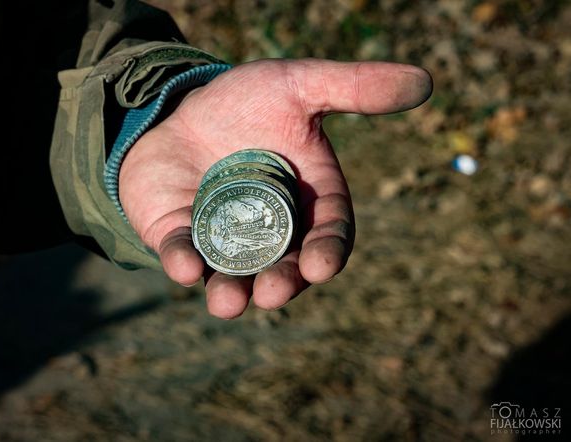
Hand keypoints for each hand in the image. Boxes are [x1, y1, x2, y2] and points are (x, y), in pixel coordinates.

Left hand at [119, 59, 431, 318]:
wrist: (183, 104)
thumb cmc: (247, 101)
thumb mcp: (298, 86)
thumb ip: (354, 87)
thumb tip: (425, 81)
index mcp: (307, 201)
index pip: (327, 234)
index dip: (327, 251)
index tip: (320, 265)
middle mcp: (269, 230)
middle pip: (283, 267)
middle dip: (281, 283)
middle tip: (275, 291)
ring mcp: (222, 238)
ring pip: (232, 275)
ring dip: (232, 292)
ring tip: (228, 301)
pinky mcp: (180, 235)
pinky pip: (182, 254)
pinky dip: (183, 263)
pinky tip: (184, 268)